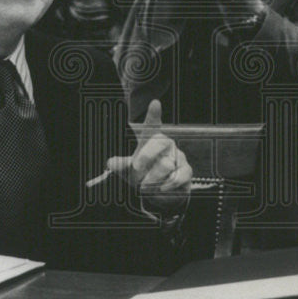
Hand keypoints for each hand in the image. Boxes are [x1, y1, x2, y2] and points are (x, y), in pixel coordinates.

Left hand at [106, 100, 190, 215]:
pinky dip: (166, 186)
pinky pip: (178, 177)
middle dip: (146, 157)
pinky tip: (160, 189)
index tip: (155, 103)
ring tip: (146, 185)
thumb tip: (111, 163)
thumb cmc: (143, 176)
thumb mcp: (128, 172)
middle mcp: (166, 145)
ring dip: (152, 179)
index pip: (153, 125)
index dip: (154, 114)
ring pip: (165, 165)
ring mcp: (179, 156)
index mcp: (151, 140)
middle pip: (159, 142)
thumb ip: (120, 166)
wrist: (158, 195)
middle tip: (136, 169)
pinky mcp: (187, 171)